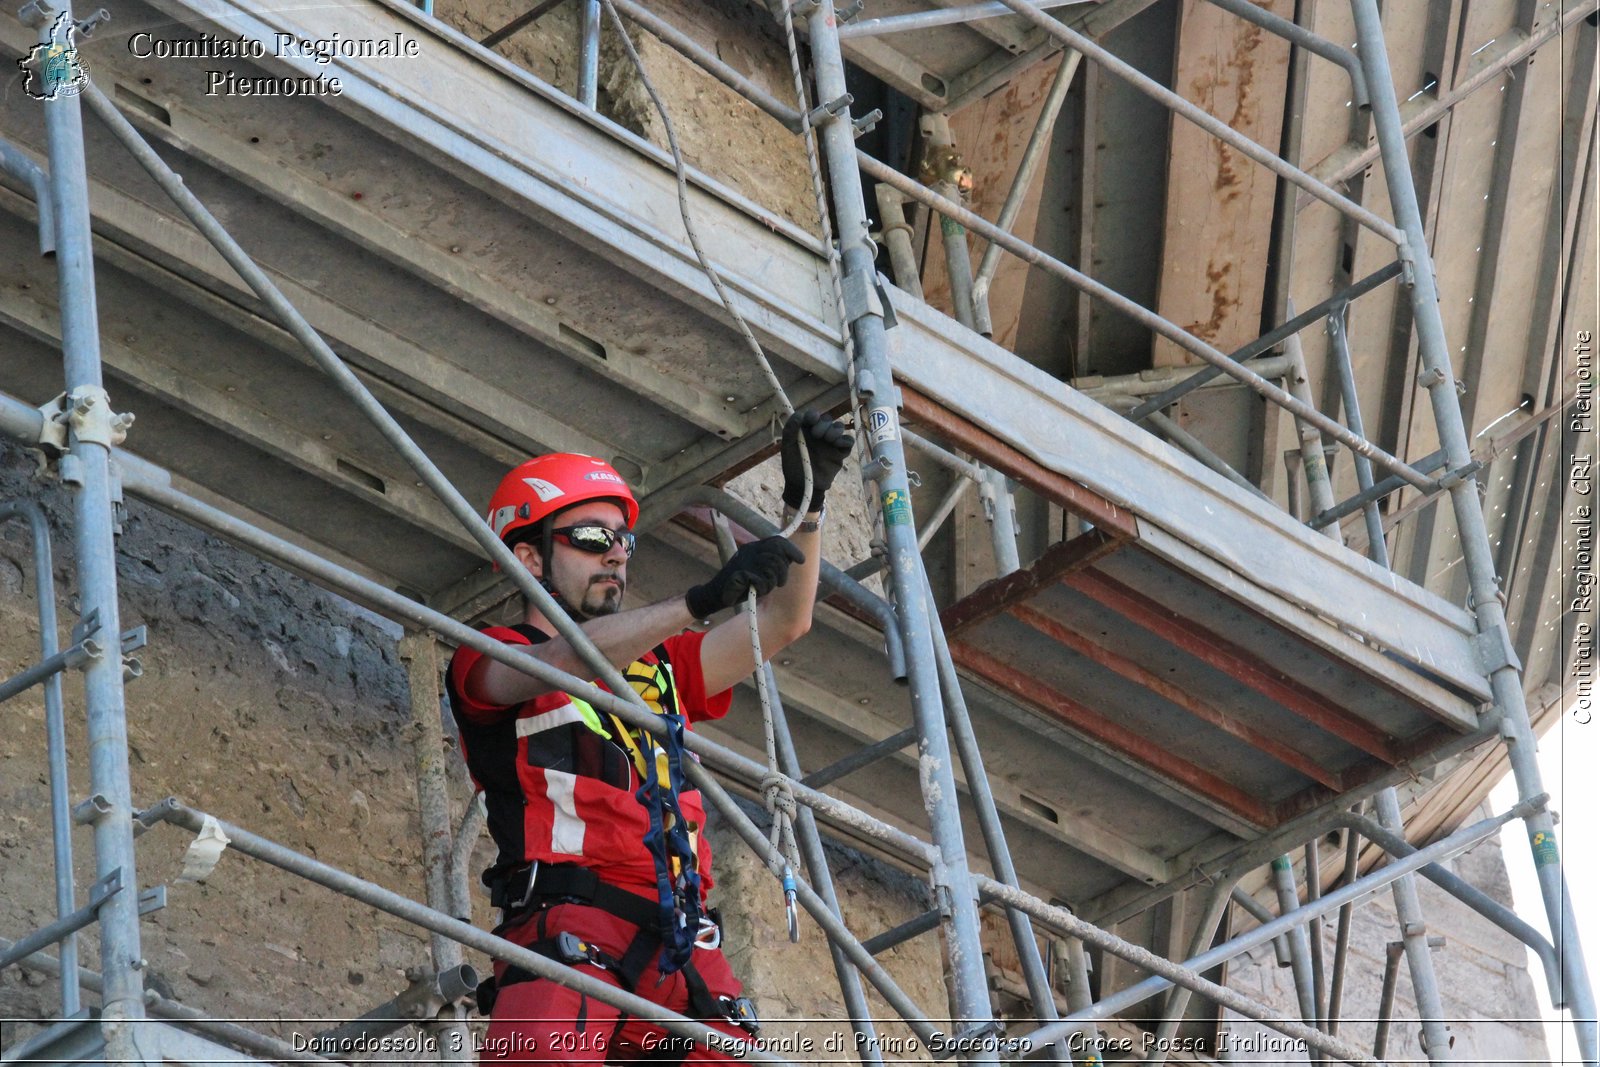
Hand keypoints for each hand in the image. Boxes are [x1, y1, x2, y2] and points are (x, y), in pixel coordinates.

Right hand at [685, 537, 805, 618]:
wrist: (715, 594)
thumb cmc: (741, 584)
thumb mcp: (758, 570)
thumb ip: (772, 563)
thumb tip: (792, 559)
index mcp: (755, 547)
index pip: (778, 542)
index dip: (792, 550)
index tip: (801, 560)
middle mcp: (750, 550)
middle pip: (778, 556)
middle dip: (782, 572)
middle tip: (779, 583)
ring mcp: (744, 560)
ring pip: (771, 569)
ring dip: (771, 583)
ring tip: (763, 588)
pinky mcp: (740, 572)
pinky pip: (761, 580)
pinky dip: (761, 588)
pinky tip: (754, 591)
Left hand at [781, 409, 853, 511]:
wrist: (804, 486)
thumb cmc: (793, 466)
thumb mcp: (787, 448)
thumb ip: (790, 431)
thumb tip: (799, 415)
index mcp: (806, 430)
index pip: (813, 416)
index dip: (813, 415)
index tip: (812, 419)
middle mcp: (820, 434)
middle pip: (828, 419)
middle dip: (823, 424)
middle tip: (817, 435)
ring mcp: (831, 443)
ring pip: (839, 427)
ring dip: (835, 430)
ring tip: (828, 439)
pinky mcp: (840, 453)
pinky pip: (848, 441)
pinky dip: (846, 440)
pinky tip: (838, 444)